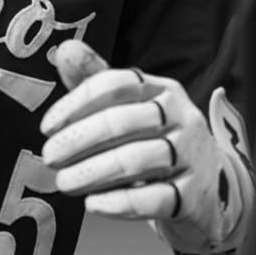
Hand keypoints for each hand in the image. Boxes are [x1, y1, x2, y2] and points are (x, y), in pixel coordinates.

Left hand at [38, 40, 252, 254]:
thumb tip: (65, 50)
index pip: (115, 84)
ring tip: (65, 182)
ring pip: (137, 160)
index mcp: (163, 89)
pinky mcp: (194, 195)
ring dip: (92, 172)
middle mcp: (181, 116)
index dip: (76, 104)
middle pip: (123, 121)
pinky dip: (119, 202)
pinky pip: (155, 198)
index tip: (48, 127)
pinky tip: (94, 204)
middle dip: (78, 140)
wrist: (207, 189)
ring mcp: (192, 156)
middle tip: (50, 157)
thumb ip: (97, 81)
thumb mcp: (132, 108)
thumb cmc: (157, 142)